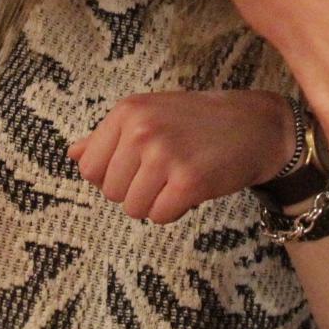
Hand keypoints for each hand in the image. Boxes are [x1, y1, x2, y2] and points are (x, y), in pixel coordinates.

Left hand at [70, 90, 292, 223]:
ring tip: (178, 179)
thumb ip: (108, 136)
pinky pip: (159, 217)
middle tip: (165, 172)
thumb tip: (72, 154)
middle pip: (111, 192)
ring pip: (133, 209)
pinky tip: (192, 189)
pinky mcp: (188, 181)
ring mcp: (165, 155)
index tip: (138, 166)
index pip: (90, 168)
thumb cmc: (199, 122)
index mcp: (127, 111)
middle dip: (136, 190)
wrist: (255, 126)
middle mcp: (141, 129)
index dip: (113, 176)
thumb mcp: (149, 114)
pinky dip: (174, 211)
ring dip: (156, 203)